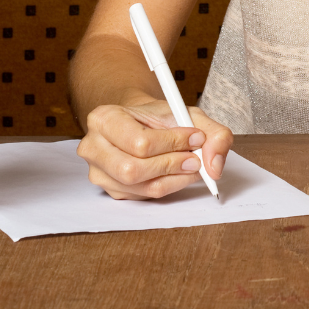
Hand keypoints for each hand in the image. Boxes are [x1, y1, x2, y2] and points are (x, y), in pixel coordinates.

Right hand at [77, 98, 233, 199]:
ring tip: (189, 164)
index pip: (139, 142)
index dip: (173, 143)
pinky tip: (175, 173)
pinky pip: (143, 196)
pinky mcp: (111, 190)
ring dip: (174, 178)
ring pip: (141, 186)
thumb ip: (211, 132)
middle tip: (194, 158)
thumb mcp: (185, 112)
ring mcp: (99, 173)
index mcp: (104, 119)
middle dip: (172, 165)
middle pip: (133, 169)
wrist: (138, 122)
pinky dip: (168, 186)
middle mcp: (93, 147)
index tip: (196, 137)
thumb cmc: (156, 117)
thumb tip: (215, 166)